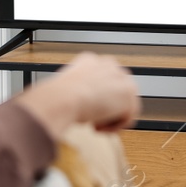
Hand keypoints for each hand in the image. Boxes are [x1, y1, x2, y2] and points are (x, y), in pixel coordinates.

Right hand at [14, 52, 139, 138]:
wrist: (63, 97)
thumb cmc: (57, 96)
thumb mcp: (64, 90)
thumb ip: (73, 92)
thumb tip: (66, 103)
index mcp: (90, 60)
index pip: (103, 79)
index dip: (96, 99)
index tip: (88, 110)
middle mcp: (108, 64)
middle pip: (117, 91)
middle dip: (107, 108)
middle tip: (91, 119)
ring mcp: (120, 77)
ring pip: (124, 104)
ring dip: (110, 118)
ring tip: (94, 124)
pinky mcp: (128, 92)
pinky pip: (129, 116)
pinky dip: (115, 126)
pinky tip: (100, 126)